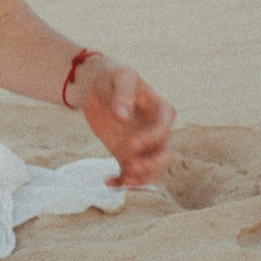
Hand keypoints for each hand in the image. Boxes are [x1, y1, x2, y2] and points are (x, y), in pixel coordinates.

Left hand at [77, 56, 175, 187]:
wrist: (96, 87)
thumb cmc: (114, 78)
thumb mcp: (121, 78)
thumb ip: (124, 95)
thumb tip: (123, 116)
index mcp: (161, 112)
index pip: (164, 130)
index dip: (151, 140)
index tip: (131, 143)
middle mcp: (156, 132)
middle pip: (165, 155)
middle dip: (153, 166)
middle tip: (133, 168)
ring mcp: (143, 146)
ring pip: (152, 170)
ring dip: (141, 178)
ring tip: (124, 180)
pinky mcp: (127, 155)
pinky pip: (130, 174)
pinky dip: (122, 181)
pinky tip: (109, 182)